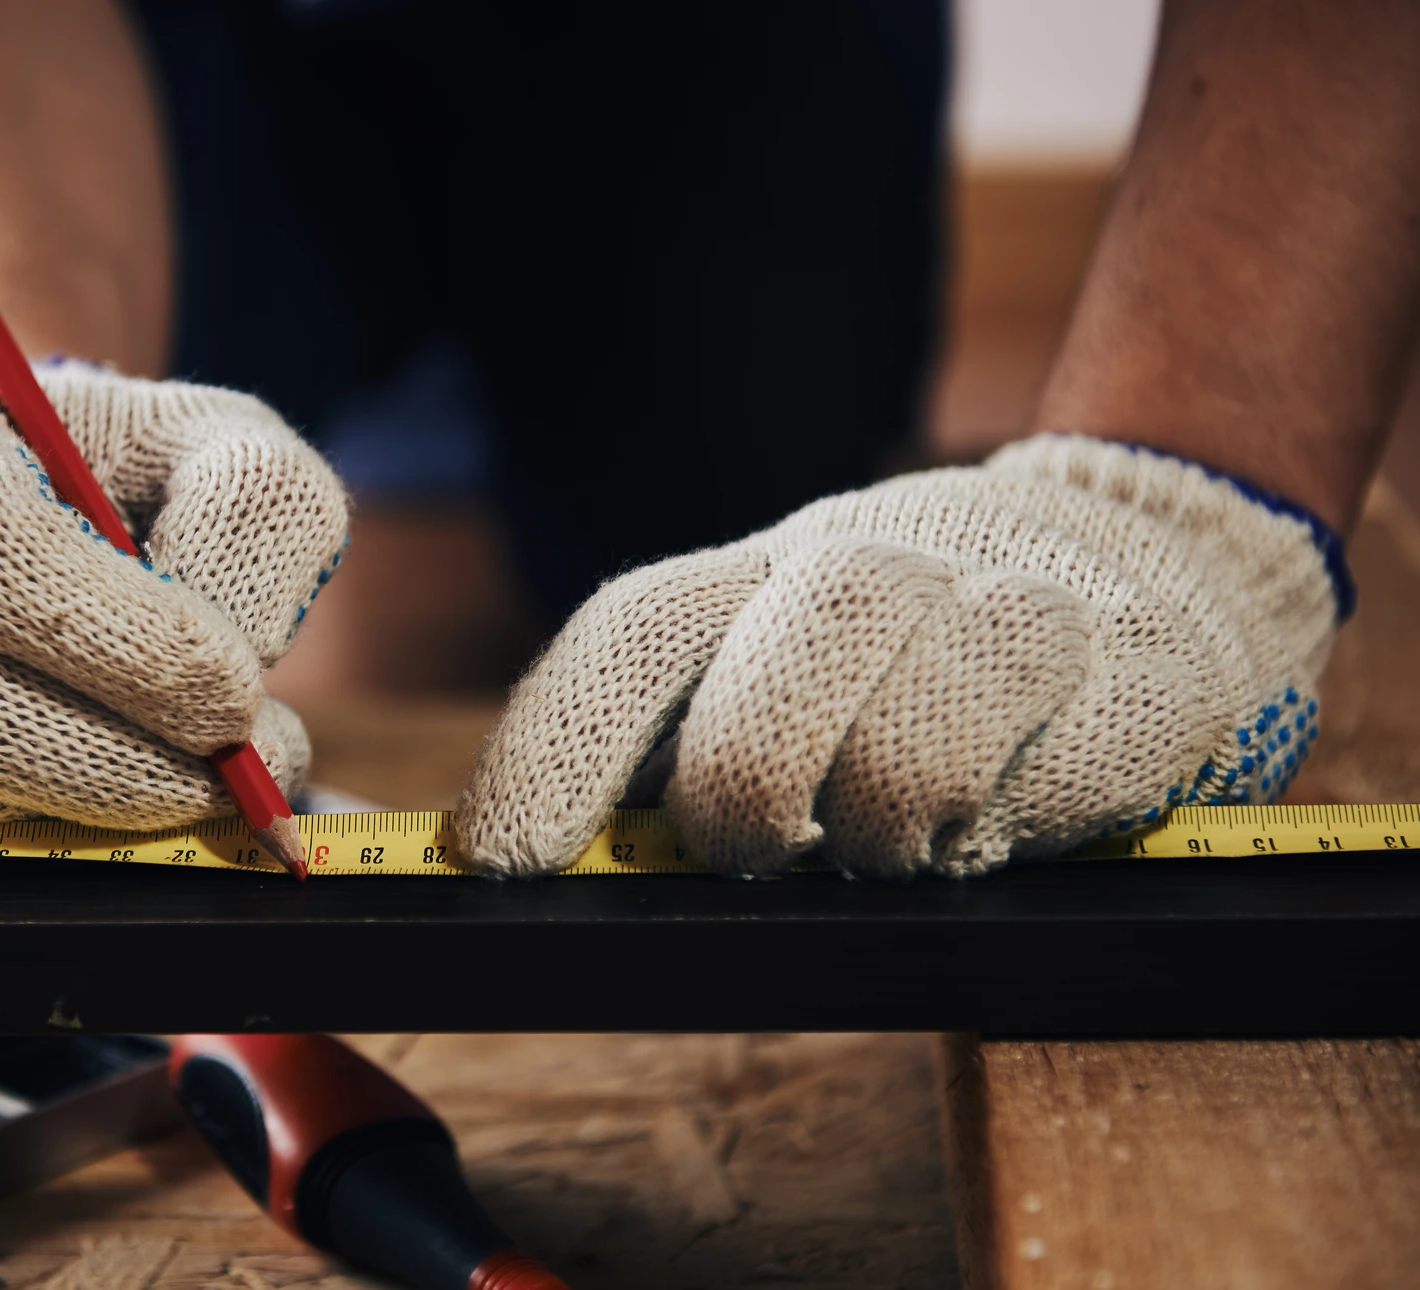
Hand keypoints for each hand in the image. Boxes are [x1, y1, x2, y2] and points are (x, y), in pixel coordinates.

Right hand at [0, 363, 348, 826]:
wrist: (12, 516)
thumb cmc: (120, 478)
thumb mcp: (207, 441)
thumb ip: (256, 507)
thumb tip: (236, 663)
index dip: (118, 640)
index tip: (236, 689)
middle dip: (126, 761)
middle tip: (248, 770)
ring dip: (110, 813)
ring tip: (208, 771)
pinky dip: (65, 850)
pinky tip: (129, 798)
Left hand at [457, 435, 1342, 876]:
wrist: (1136, 562)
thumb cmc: (916, 670)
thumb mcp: (784, 684)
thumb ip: (691, 755)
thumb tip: (583, 868)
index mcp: (756, 576)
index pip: (633, 632)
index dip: (559, 745)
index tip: (512, 860)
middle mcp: (862, 567)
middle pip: (771, 662)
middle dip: (747, 790)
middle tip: (767, 850)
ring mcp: (992, 602)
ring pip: (917, 715)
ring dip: (884, 815)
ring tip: (892, 839)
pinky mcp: (1116, 666)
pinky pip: (1050, 751)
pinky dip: (1000, 811)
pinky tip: (990, 818)